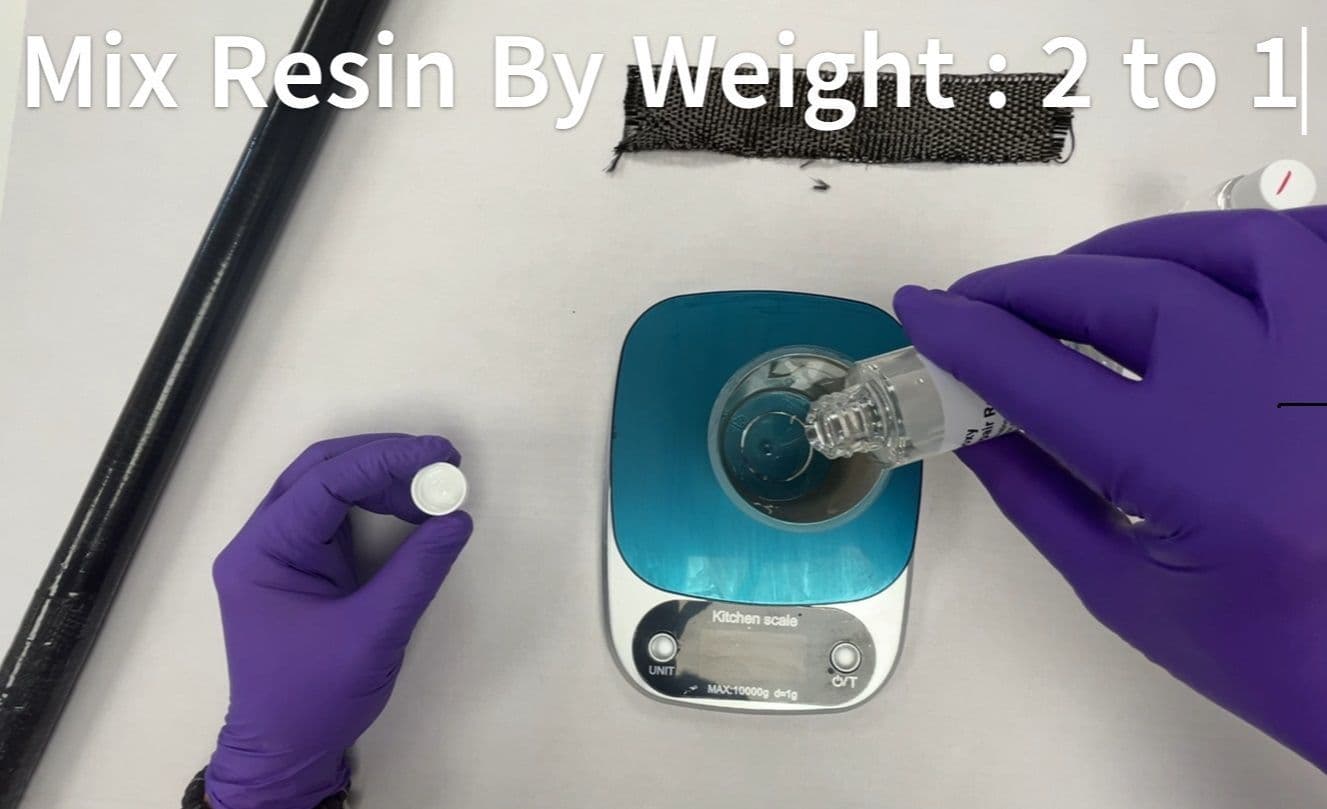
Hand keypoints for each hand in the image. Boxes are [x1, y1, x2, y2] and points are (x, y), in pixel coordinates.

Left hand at [206, 434, 472, 808]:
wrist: (283, 751)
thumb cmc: (315, 697)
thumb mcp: (374, 634)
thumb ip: (415, 572)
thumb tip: (457, 519)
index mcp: (262, 553)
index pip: (326, 483)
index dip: (386, 460)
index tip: (439, 454)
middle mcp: (260, 542)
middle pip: (320, 472)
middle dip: (382, 460)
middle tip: (441, 462)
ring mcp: (275, 552)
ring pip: (325, 487)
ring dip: (380, 479)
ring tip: (433, 488)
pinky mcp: (296, 565)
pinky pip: (331, 515)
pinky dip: (372, 503)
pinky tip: (409, 508)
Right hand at [894, 207, 1326, 768]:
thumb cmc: (1269, 655)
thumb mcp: (1126, 593)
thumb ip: (1037, 497)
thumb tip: (969, 426)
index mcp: (1196, 471)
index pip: (1045, 375)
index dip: (968, 334)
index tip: (921, 309)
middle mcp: (1274, 394)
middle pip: (1131, 292)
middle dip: (1036, 285)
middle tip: (983, 302)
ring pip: (1234, 244)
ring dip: (1137, 247)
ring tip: (1081, 275)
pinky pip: (1317, 250)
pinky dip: (1252, 240)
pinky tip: (1200, 265)